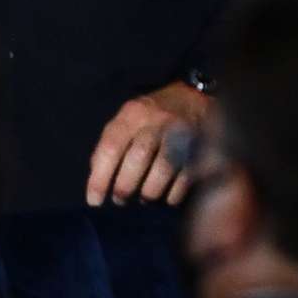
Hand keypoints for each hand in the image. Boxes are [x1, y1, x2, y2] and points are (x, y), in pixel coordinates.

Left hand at [85, 82, 208, 206]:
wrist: (197, 96)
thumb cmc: (154, 114)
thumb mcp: (129, 117)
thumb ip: (112, 142)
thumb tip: (96, 178)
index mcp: (135, 113)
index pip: (112, 147)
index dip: (99, 178)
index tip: (94, 201)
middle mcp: (159, 121)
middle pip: (138, 159)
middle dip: (125, 187)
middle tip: (121, 199)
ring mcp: (184, 134)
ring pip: (163, 171)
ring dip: (149, 193)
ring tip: (144, 198)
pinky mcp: (202, 149)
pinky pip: (185, 179)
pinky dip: (172, 194)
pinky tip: (167, 196)